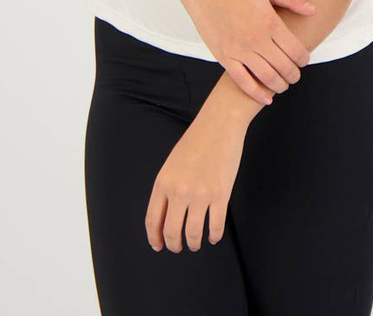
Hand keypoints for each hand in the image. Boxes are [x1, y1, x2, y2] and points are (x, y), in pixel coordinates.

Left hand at [145, 106, 246, 252]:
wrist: (219, 124)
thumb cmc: (197, 140)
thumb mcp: (172, 163)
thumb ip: (168, 187)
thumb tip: (167, 214)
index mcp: (163, 182)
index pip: (152, 219)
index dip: (154, 238)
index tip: (158, 245)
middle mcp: (179, 191)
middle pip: (171, 231)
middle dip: (174, 245)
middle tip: (178, 247)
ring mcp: (200, 194)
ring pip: (193, 233)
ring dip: (193, 244)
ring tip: (195, 244)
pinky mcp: (220, 195)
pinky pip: (215, 226)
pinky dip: (214, 236)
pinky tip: (213, 236)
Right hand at [183, 0, 314, 105]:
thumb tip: (314, 10)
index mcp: (269, 22)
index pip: (296, 51)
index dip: (304, 60)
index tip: (303, 60)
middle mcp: (256, 39)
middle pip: (284, 67)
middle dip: (294, 75)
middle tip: (295, 75)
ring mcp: (239, 50)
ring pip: (267, 77)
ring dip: (280, 86)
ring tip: (283, 84)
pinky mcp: (225, 58)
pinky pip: (243, 81)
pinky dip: (257, 93)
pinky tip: (266, 98)